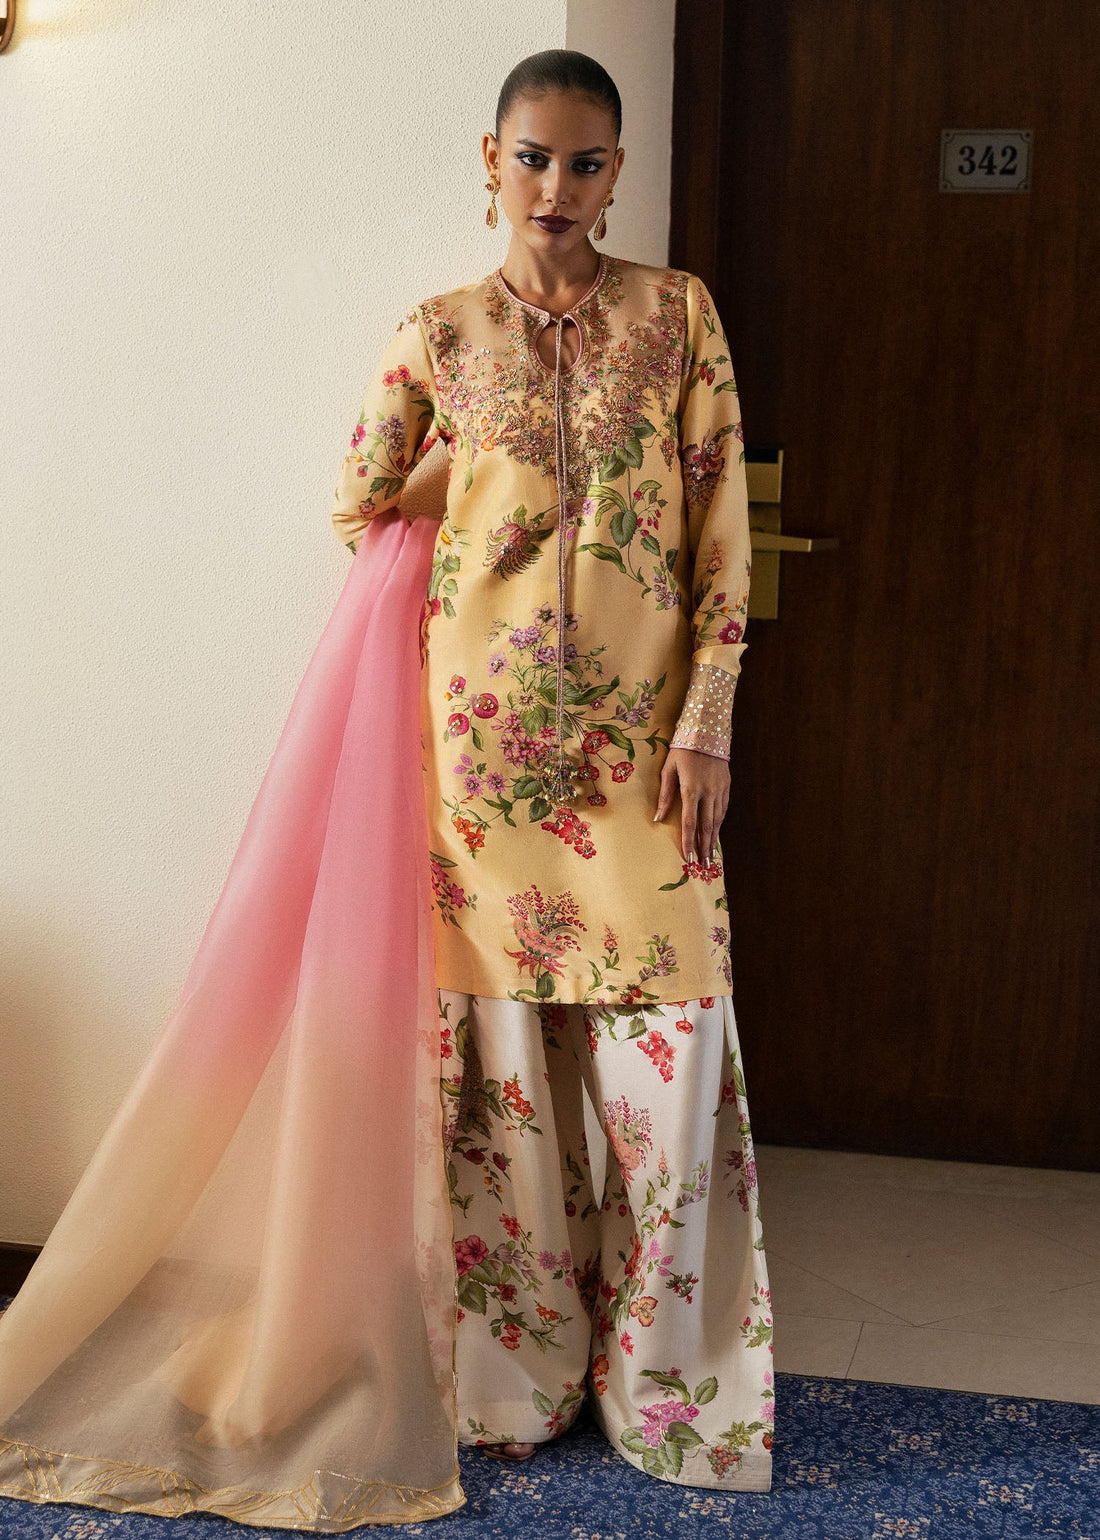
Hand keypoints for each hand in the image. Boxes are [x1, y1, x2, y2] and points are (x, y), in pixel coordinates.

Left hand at [654, 746, 729, 863]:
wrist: (707, 731)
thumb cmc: (682, 750)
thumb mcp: (668, 769)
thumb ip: (665, 795)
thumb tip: (658, 818)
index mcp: (691, 789)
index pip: (689, 822)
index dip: (689, 842)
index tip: (689, 858)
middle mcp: (708, 792)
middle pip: (706, 826)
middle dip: (705, 847)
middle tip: (705, 866)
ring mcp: (720, 790)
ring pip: (717, 820)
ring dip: (714, 839)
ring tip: (712, 856)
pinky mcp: (727, 786)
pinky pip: (723, 810)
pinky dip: (719, 824)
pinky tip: (717, 834)